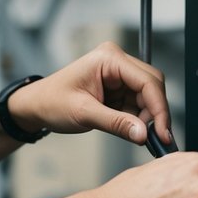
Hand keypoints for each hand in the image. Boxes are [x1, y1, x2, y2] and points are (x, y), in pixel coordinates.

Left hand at [9, 41, 172, 145]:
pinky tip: (130, 129)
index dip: (159, 108)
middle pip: (152, 85)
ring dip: (145, 117)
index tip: (162, 132)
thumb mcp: (83, 114)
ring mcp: (118, 74)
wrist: (36, 106)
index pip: (147, 80)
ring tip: (136, 135)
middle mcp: (116, 62)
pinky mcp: (117, 88)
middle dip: (154, 113)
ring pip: (147, 96)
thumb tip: (143, 133)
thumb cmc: (51, 102)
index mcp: (109, 58)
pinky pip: (138, 103)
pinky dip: (137, 118)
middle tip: (154, 138)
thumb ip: (116, 123)